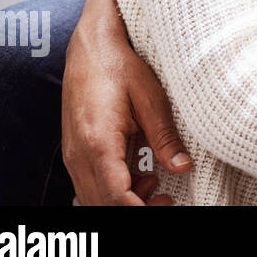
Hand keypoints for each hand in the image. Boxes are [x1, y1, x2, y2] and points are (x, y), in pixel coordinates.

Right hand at [61, 0, 191, 204]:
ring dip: (124, 200)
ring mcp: (73, 154)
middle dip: (135, 208)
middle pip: (102, 203)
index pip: (115, 196)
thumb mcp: (151, 98)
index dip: (139, 210)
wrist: (91, 46)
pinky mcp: (75, 150)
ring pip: (93, 197)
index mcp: (98, 142)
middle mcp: (79, 154)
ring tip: (156, 184)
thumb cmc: (120, 66)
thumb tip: (183, 168)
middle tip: (167, 200)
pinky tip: (141, 175)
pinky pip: (90, 183)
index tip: (165, 206)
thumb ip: (165, 137)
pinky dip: (115, 189)